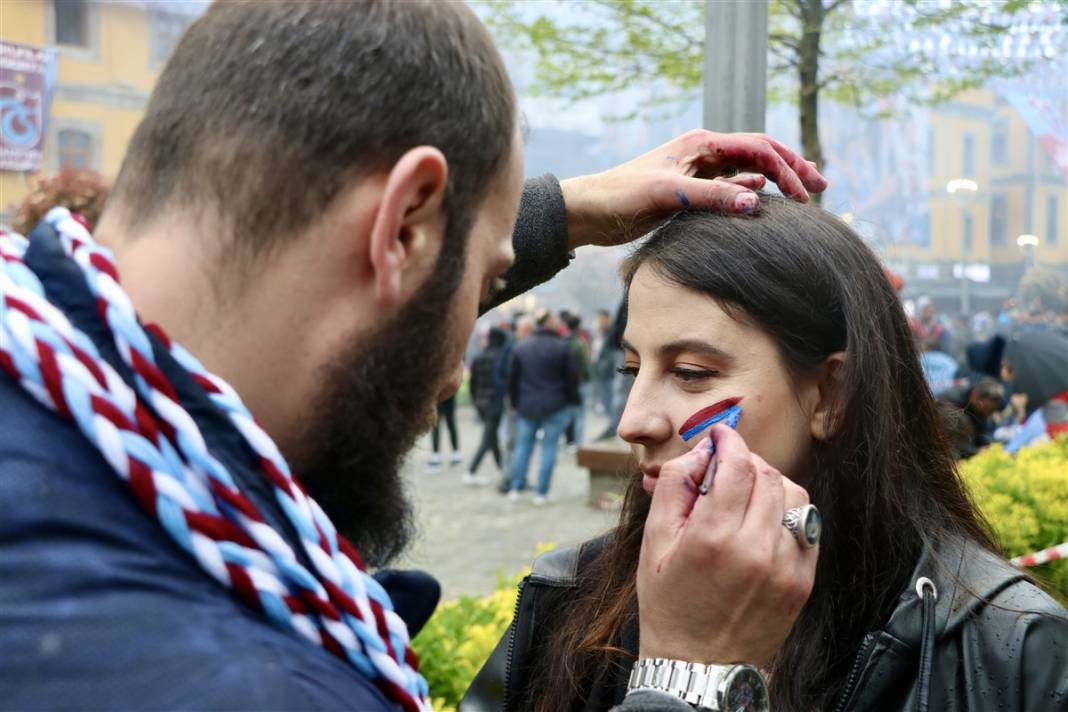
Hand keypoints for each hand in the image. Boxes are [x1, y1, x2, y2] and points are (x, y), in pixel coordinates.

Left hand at [559, 129, 827, 249]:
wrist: (592, 211)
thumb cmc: (622, 196)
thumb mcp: (668, 195)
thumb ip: (712, 197)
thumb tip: (758, 202)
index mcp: (701, 144)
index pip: (758, 148)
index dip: (787, 168)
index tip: (806, 193)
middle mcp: (704, 153)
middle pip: (760, 154)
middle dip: (793, 167)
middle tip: (821, 187)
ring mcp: (699, 172)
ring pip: (749, 171)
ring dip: (776, 180)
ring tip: (803, 195)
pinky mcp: (691, 192)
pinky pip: (731, 188)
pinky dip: (752, 193)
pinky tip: (765, 202)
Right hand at [637, 424, 817, 667]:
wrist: (699, 667)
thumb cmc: (669, 605)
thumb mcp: (653, 544)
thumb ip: (674, 488)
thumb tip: (701, 452)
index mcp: (713, 539)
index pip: (737, 465)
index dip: (728, 441)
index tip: (719, 436)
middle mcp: (756, 550)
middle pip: (768, 474)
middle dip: (746, 461)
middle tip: (725, 468)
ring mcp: (786, 567)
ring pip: (795, 495)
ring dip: (771, 483)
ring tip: (746, 495)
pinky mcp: (803, 582)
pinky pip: (808, 526)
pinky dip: (788, 513)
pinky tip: (764, 522)